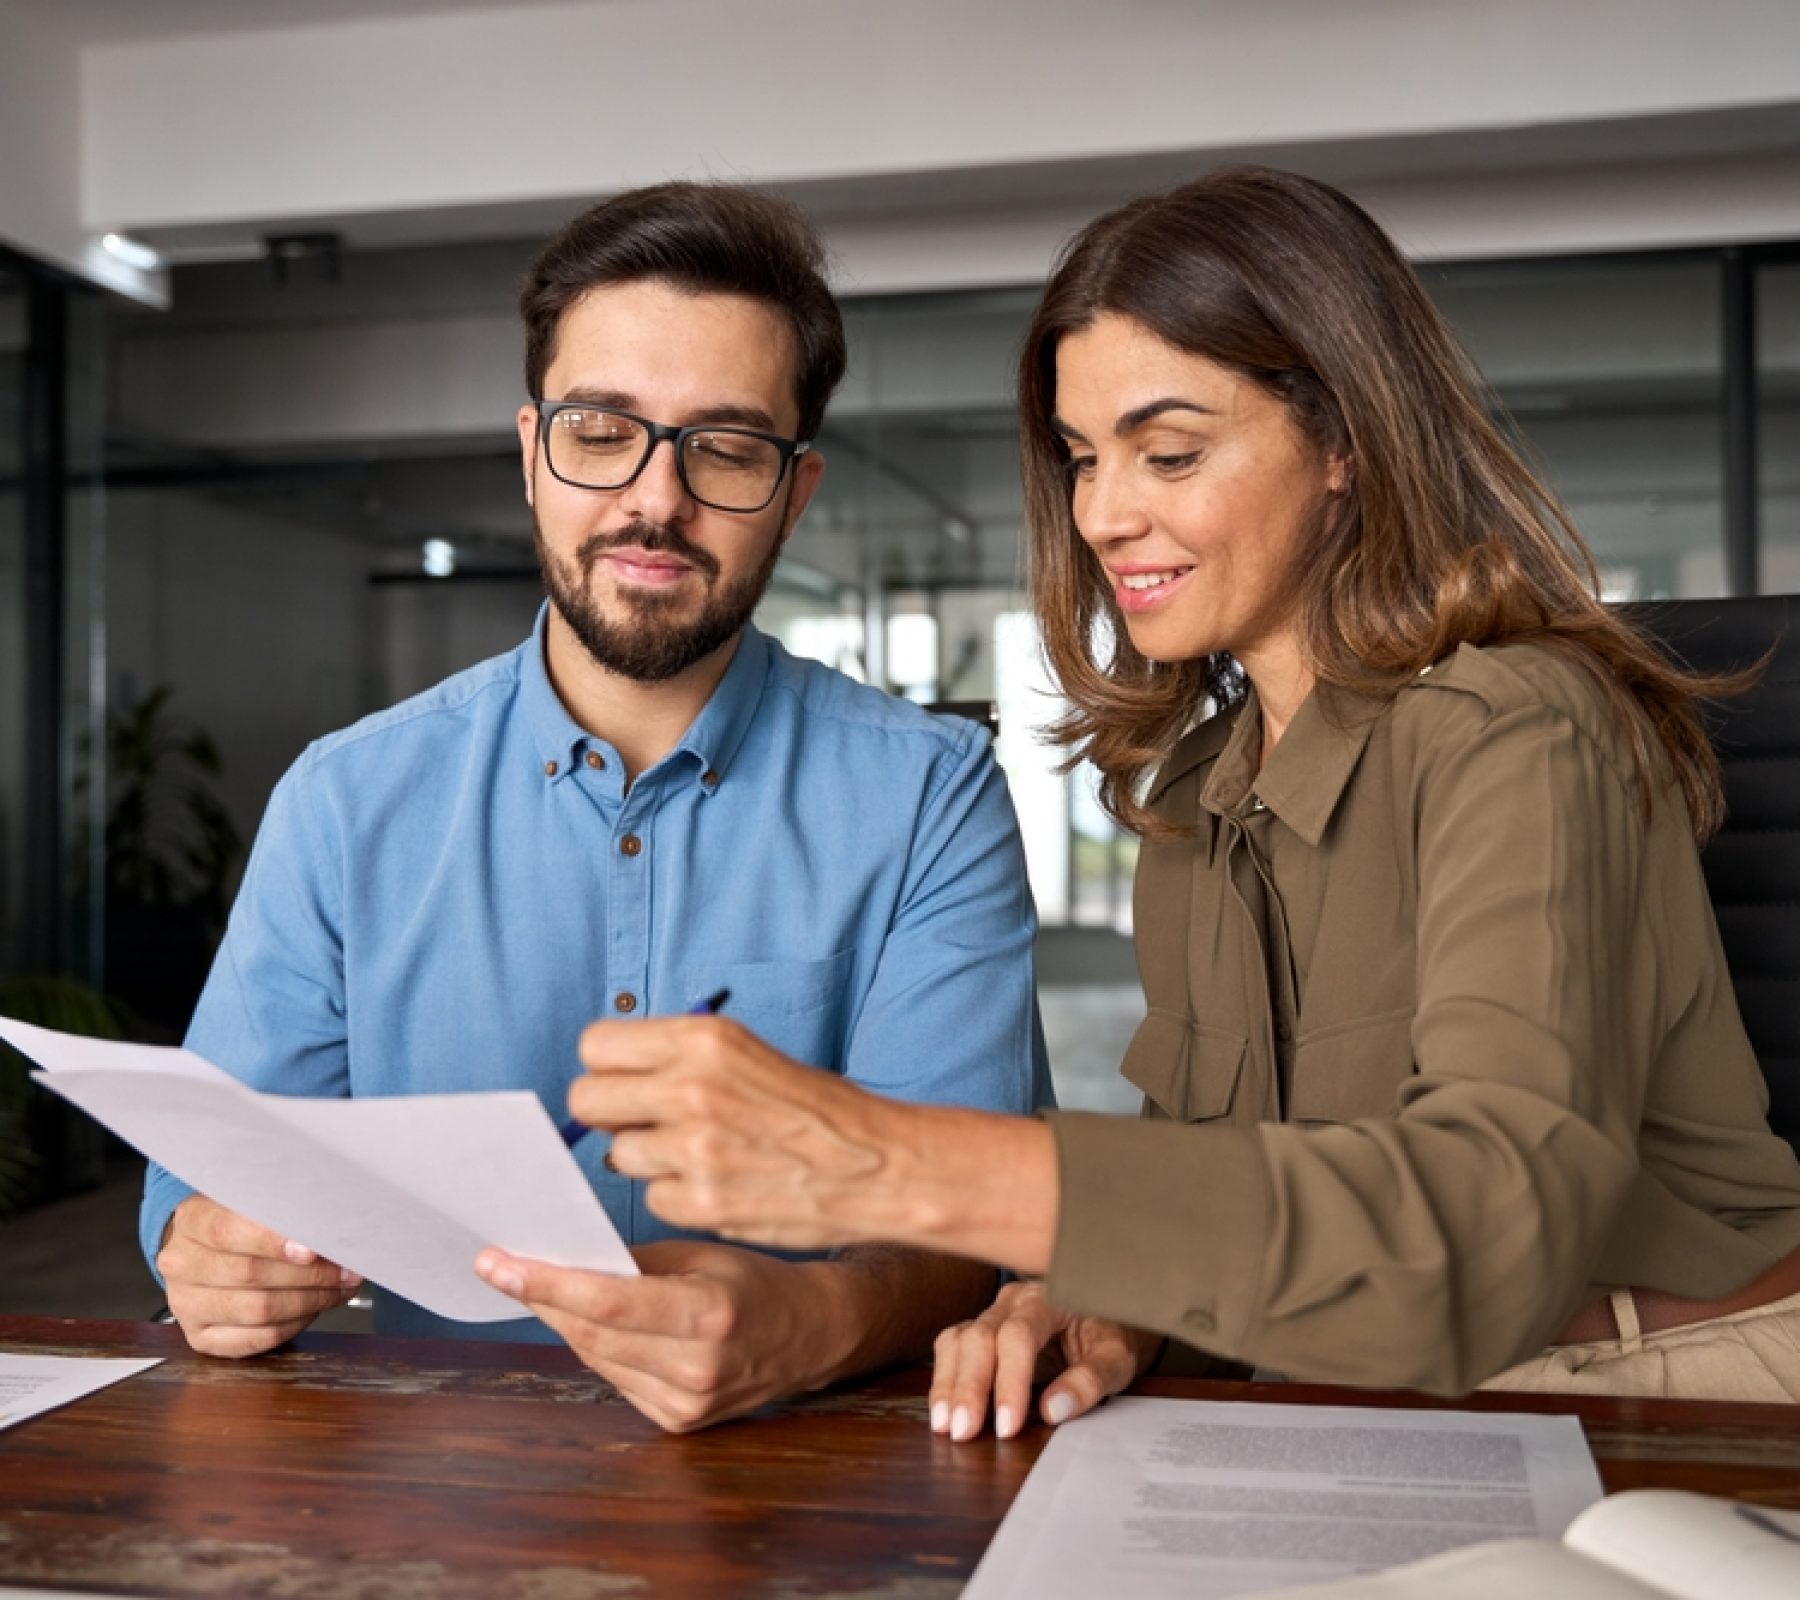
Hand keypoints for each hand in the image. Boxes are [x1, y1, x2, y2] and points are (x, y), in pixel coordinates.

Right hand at [157, 1195, 362, 1357]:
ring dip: (309, 1300)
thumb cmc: (240, 1222)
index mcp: (192, 1221)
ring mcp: (186, 1305)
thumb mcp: (254, 1201)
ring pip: (256, 1309)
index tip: (312, 1248)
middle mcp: (181, 1264)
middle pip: (250, 1274)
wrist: (203, 1249)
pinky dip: (294, 1324)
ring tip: (339, 1288)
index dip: (272, 1241)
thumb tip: (328, 1228)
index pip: (227, 1230)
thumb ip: (282, 1211)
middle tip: (347, 1269)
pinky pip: (256, 1338)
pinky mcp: (200, 1337)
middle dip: (310, 1273)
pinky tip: (314, 1308)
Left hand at [473, 1238, 853, 1432]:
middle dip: (541, 1298)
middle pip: (592, 1334)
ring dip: (565, 1321)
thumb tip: (566, 1258)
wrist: (811, 1334)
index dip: (547, 1283)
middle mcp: (697, 1368)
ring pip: (597, 1358)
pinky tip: (590, 1321)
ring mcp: (687, 1404)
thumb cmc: (756, 1281)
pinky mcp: (678, 1422)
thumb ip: (636, 1262)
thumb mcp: (702, 1254)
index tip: (498, 1263)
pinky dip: (597, 1347)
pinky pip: (616, 1378)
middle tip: (502, 1266)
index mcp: (709, 1315)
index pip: (608, 1303)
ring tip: (540, 1286)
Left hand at [567, 1015, 922, 1251]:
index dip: (609, 1067)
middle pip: (588, 1099)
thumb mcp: (746, 1052)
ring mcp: (694, 1148)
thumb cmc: (813, 1108)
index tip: (628, 1081)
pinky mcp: (701, 1201)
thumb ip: (679, 1058)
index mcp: (703, 1039)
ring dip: (649, 1159)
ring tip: (699, 1156)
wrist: (877, 1163)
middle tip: (647, 1123)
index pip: (596, 1045)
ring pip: (618, 1154)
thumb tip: (613, 1077)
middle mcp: (691, 1087)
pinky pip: (652, 1198)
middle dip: (611, 1114)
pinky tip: (718, 1185)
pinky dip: (678, 1196)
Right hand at [928, 1279, 1159, 1440]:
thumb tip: (1052, 1409)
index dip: (1010, 1381)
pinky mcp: (980, 1332)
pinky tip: (942, 1412)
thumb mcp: (1116, 1359)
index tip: (1008, 1426)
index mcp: (1049, 1298)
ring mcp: (993, 1314)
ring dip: (948, 1384)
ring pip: (958, 1340)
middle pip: (980, 1336)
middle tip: (963, 1432)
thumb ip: (1091, 1380)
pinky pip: (952, 1349)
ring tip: (944, 1425)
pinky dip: (944, 1380)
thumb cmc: (1110, 1337)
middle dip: (969, 1386)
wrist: (1105, 1317)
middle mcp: (1014, 1301)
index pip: (1019, 1335)